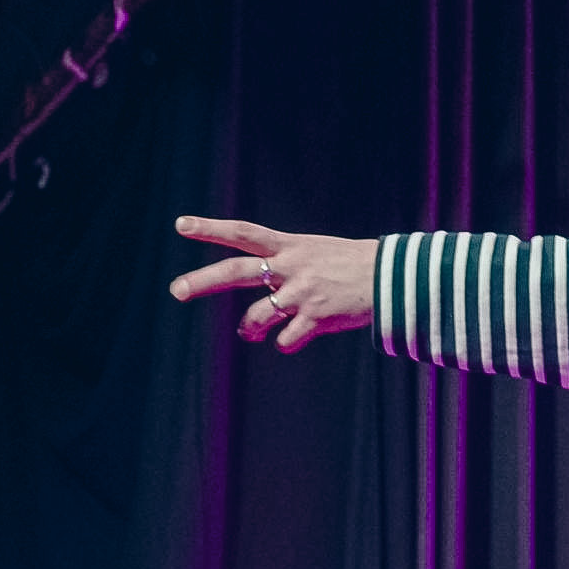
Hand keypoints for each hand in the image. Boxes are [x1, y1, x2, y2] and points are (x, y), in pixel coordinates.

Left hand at [168, 217, 379, 350]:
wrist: (391, 278)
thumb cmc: (351, 265)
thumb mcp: (314, 251)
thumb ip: (284, 262)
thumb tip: (261, 286)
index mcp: (289, 246)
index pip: (243, 233)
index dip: (211, 229)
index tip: (181, 224)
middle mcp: (291, 267)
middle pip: (236, 273)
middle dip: (203, 282)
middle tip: (177, 291)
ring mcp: (302, 293)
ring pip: (257, 316)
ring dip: (249, 328)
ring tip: (250, 333)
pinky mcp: (317, 318)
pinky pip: (287, 341)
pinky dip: (286, 344)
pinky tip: (292, 340)